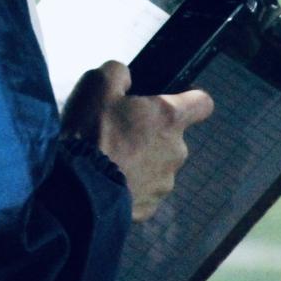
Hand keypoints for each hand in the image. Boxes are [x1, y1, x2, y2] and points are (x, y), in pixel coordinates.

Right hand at [63, 61, 213, 220]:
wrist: (78, 189)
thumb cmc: (91, 133)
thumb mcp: (97, 85)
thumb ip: (119, 72)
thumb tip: (126, 78)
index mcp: (169, 118)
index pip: (202, 103)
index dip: (189, 98)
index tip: (172, 101)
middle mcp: (176, 151)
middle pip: (172, 137)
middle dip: (149, 134)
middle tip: (117, 133)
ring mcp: (164, 183)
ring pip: (157, 166)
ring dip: (139, 162)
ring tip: (107, 161)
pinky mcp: (149, 207)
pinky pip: (142, 191)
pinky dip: (128, 186)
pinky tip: (105, 181)